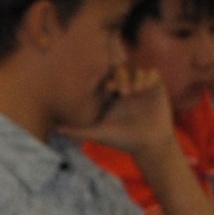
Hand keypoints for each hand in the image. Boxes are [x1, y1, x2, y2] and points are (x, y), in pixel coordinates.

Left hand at [63, 64, 178, 159]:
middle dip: (122, 76)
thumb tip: (56, 130)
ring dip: (135, 76)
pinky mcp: (156, 88)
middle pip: (122, 69)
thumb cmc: (123, 141)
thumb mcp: (99, 134)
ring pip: (137, 69)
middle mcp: (128, 88)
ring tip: (136, 92)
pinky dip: (148, 76)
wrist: (149, 145)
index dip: (109, 78)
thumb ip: (78, 132)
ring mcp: (143, 88)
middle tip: (124, 92)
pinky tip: (146, 88)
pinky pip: (152, 72)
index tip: (110, 89)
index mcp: (114, 95)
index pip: (109, 76)